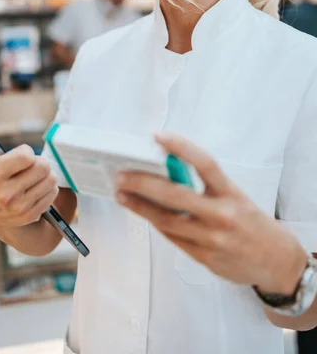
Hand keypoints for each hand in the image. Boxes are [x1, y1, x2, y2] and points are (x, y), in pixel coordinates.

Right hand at [0, 127, 58, 227]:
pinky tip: (36, 190)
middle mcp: (4, 195)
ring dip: (46, 175)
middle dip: (38, 163)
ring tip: (33, 178)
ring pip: (51, 179)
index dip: (26, 152)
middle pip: (42, 166)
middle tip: (30, 167)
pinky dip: (48, 189)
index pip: (26, 157)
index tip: (21, 156)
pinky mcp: (31, 215)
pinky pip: (53, 192)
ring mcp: (19, 207)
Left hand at [115, 133, 307, 294]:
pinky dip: (155, 222)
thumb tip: (168, 170)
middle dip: (142, 183)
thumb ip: (206, 186)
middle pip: (174, 195)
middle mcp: (221, 215)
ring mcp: (211, 238)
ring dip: (139, 205)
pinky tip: (142, 212)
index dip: (180, 147)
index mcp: (231, 193)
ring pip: (166, 219)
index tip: (158, 136)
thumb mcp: (235, 196)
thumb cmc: (252, 222)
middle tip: (121, 174)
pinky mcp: (203, 257)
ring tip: (121, 193)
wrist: (276, 262)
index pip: (204, 163)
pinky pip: (172, 237)